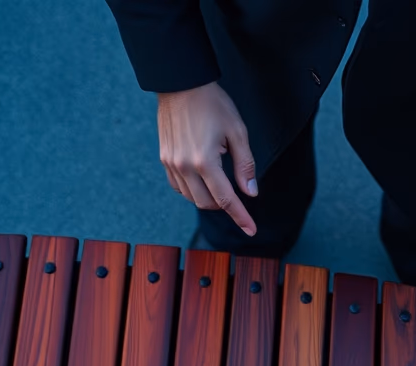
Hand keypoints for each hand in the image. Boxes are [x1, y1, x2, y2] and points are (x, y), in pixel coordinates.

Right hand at [157, 82, 258, 234]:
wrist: (181, 84)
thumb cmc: (213, 104)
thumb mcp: (238, 132)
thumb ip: (245, 165)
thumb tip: (250, 192)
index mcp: (205, 161)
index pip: (226, 199)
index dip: (241, 217)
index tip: (251, 230)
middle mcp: (184, 166)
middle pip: (207, 203)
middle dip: (225, 205)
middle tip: (237, 195)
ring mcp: (171, 164)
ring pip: (192, 198)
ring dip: (209, 198)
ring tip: (221, 183)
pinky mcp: (164, 159)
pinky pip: (179, 187)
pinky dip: (193, 190)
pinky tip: (202, 179)